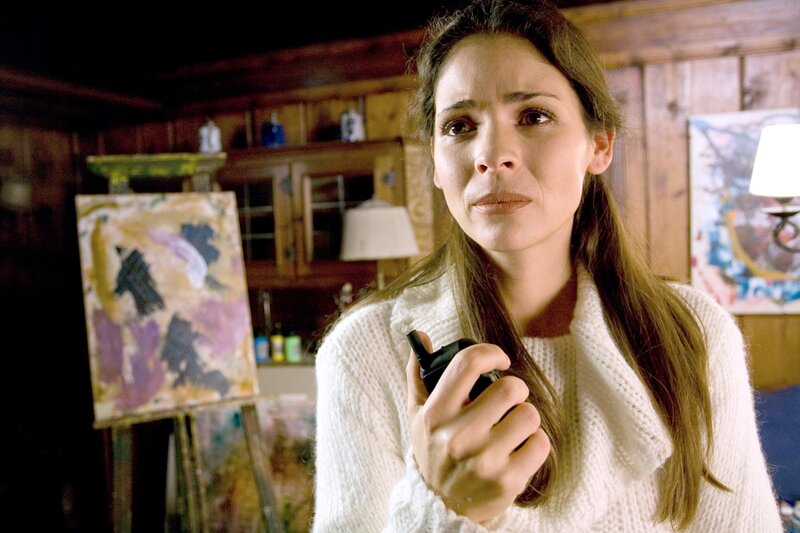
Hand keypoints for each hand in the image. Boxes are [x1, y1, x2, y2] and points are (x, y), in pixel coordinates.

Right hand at [406, 331, 550, 522]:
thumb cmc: (433, 453)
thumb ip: (418, 374)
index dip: (491, 353)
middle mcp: (458, 436)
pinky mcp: (508, 481)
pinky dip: (535, 442)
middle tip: (509, 400)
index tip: (499, 361)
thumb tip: (420, 334)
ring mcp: (484, 460)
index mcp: (436, 414)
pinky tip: (520, 448)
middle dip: (515, 389)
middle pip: (510, 388)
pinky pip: (541, 443)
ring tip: (512, 425)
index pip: (468, 363)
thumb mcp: (417, 416)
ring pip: (529, 414)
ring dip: (525, 416)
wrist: (441, 508)